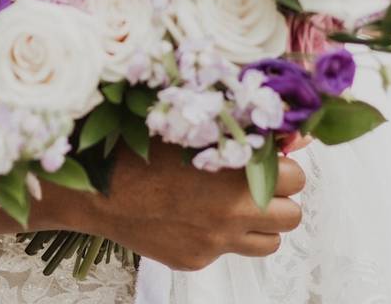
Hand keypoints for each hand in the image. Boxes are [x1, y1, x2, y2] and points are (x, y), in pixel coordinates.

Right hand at [72, 142, 305, 271]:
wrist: (95, 192)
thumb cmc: (139, 150)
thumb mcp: (192, 129)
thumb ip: (243, 131)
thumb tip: (295, 133)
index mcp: (235, 175)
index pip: (296, 177)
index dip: (280, 165)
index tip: (262, 159)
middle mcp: (232, 214)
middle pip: (291, 216)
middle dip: (277, 198)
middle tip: (252, 184)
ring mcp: (215, 243)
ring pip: (269, 243)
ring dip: (258, 223)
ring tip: (229, 205)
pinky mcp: (196, 260)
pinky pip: (226, 252)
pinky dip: (218, 236)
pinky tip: (190, 215)